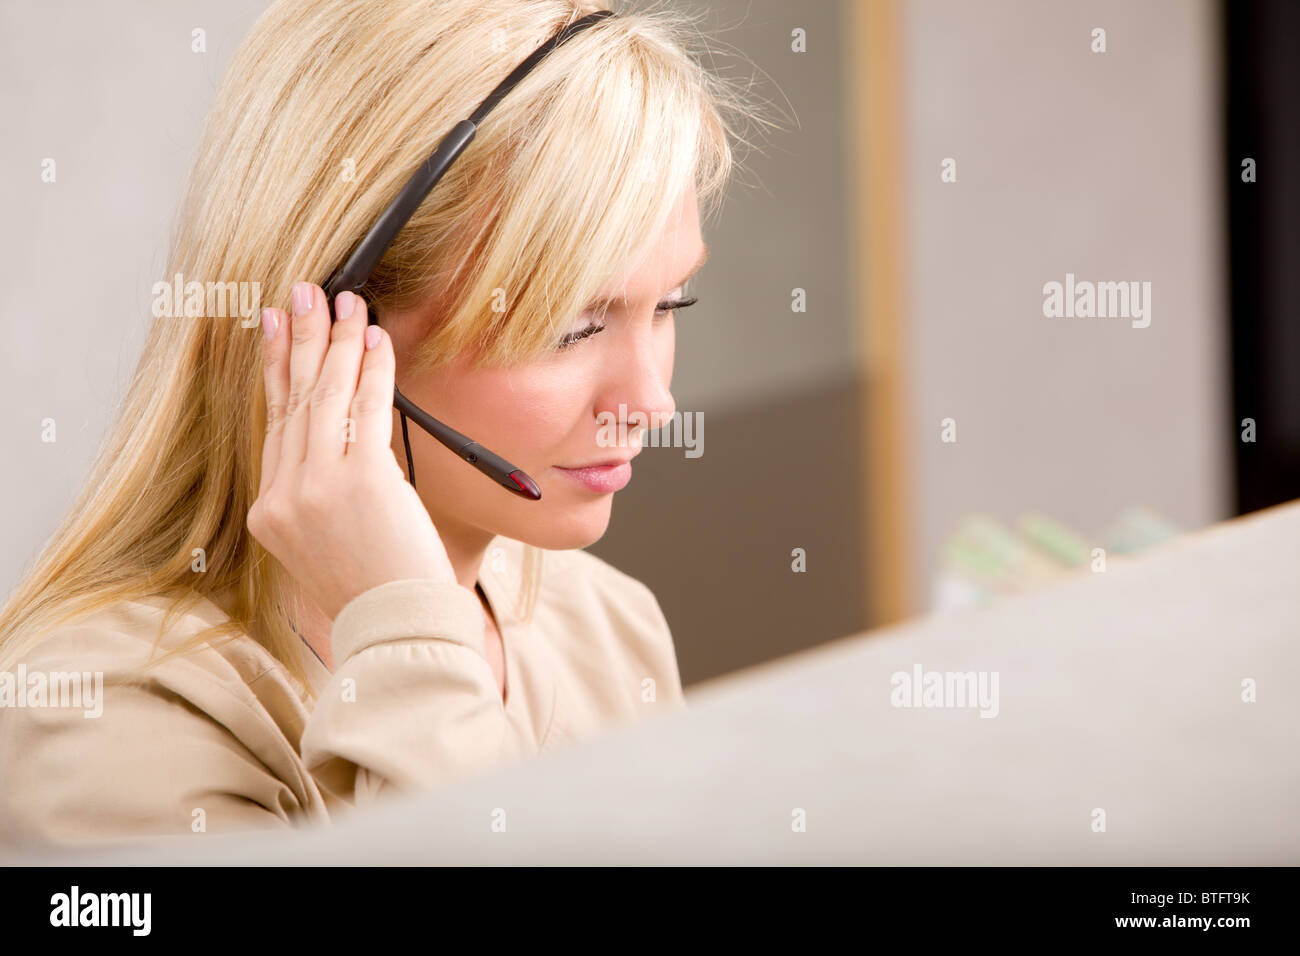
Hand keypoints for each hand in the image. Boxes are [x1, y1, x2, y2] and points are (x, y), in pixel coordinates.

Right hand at [247, 281, 457, 621]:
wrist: (396, 628)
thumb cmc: (378, 589)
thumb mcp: (330, 542)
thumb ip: (324, 494)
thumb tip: (347, 434)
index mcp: (271, 512)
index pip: (274, 425)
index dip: (276, 371)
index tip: (275, 330)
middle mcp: (285, 495)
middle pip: (292, 401)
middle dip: (300, 339)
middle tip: (302, 293)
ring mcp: (319, 487)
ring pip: (325, 397)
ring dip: (338, 342)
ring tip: (345, 302)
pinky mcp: (361, 480)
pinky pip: (366, 410)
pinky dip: (373, 370)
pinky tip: (377, 340)